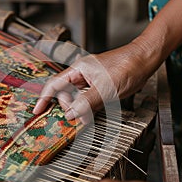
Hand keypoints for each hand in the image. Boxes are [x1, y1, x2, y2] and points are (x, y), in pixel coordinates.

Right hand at [33, 44, 150, 123]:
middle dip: (69, 109)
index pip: (54, 84)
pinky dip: (87, 110)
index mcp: (78, 69)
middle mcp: (81, 75)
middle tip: (78, 119)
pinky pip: (87, 102)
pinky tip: (91, 115)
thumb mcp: (106, 87)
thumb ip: (86, 102)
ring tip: (86, 119)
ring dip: (79, 111)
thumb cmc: (127, 66)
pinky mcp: (98, 89)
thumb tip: (70, 115)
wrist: (145, 61)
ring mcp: (89, 83)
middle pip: (65, 95)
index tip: (37, 111)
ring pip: (76, 100)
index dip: (44, 98)